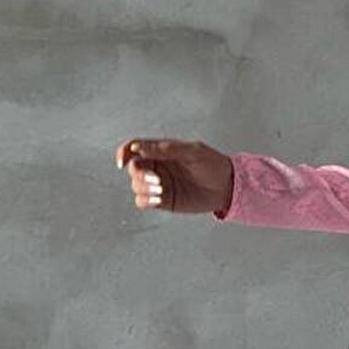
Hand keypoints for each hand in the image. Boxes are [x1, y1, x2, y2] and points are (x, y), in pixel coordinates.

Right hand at [115, 136, 232, 215]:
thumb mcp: (192, 151)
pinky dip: (145, 200)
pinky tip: (158, 199)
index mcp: (161, 151)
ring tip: (161, 189)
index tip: (122, 161)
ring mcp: (158, 184)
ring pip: (135, 186)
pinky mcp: (162, 200)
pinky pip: (142, 202)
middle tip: (156, 179)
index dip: (123, 153)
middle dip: (139, 174)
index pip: (134, 148)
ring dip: (143, 188)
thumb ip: (165, 149)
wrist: (226, 187)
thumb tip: (138, 147)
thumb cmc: (212, 164)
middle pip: (133, 168)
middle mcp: (157, 166)